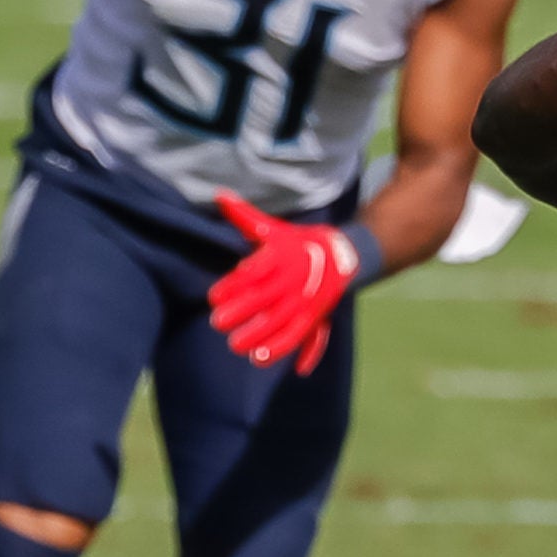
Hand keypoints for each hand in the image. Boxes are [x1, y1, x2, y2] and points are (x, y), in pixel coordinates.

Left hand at [209, 192, 360, 374]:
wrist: (342, 255)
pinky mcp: (316, 317)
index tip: (214, 297)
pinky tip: (273, 362)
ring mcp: (307, 301)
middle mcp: (295, 280)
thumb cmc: (297, 243)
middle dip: (242, 313)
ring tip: (241, 348)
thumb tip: (219, 195)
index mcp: (282, 257)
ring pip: (284, 323)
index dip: (234, 285)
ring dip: (263, 338)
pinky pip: (306, 337)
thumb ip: (244, 216)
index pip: (256, 271)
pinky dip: (293, 350)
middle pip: (266, 300)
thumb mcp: (273, 228)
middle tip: (218, 324)